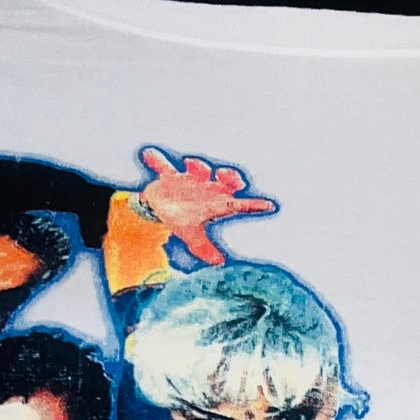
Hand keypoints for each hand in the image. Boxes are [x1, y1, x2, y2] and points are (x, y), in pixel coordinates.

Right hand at [104, 148, 278, 289]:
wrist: (158, 210)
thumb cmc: (180, 221)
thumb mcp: (193, 238)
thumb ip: (205, 249)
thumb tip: (219, 264)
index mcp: (214, 204)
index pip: (238, 205)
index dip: (253, 206)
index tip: (269, 206)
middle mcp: (206, 188)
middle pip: (224, 180)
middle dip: (229, 176)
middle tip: (226, 176)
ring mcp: (188, 180)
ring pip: (198, 168)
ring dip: (197, 165)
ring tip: (190, 165)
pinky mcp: (169, 176)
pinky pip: (163, 166)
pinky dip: (157, 161)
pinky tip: (149, 154)